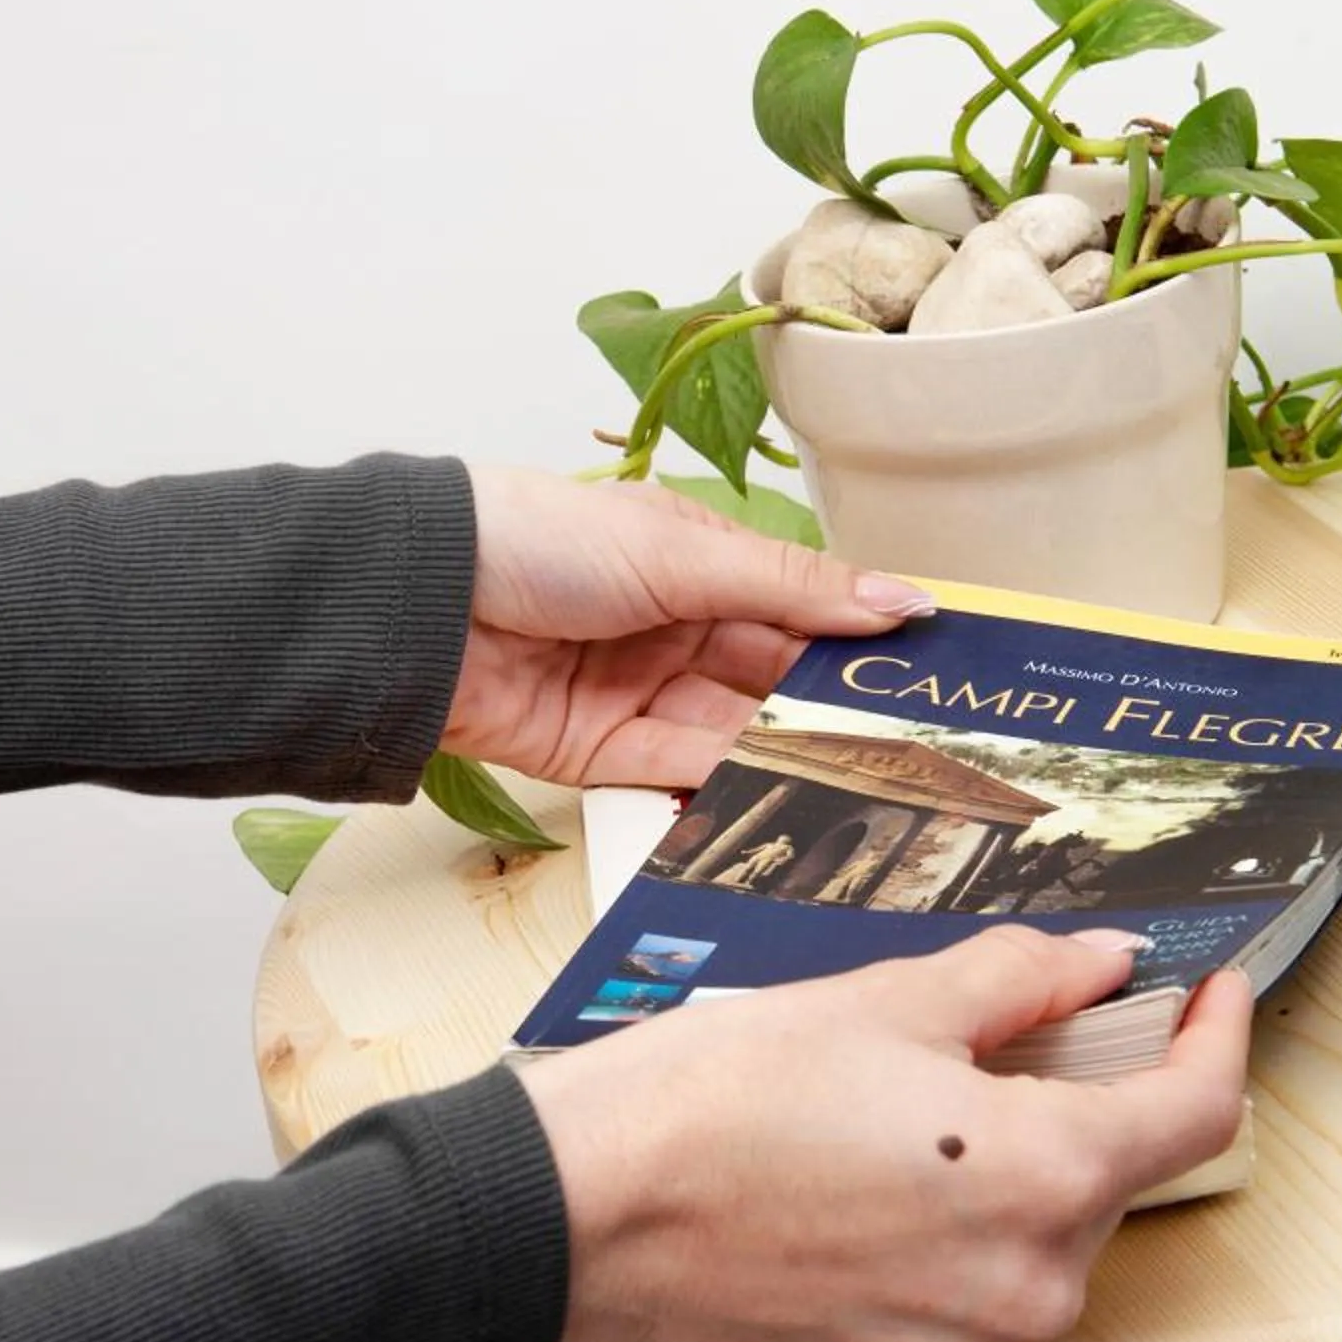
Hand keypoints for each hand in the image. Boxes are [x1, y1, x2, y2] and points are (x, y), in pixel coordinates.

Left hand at [445, 468, 934, 787]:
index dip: (857, 636)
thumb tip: (903, 600)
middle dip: (830, 708)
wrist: (415, 605)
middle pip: (771, 678)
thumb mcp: (682, 552)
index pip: (796, 604)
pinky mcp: (601, 755)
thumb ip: (794, 590)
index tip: (927, 671)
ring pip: (733, 732)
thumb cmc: (534, 541)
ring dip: (785, 754)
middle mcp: (671, 626)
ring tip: (859, 780)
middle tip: (910, 742)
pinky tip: (780, 800)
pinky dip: (723, 787)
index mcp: (694, 560)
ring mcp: (637, 693)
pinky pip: (678, 775)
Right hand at [518, 929, 1253, 1341]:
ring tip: (899, 1136)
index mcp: (1049, 1177)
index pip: (1197, 1112)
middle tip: (986, 1055)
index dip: (1215, 1040)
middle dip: (1069, 1112)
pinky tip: (864, 1210)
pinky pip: (967, 1319)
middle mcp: (1029, 1289)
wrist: (591, 1215)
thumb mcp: (891, 1000)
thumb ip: (1026, 982)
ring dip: (1003, 1192)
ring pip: (1036, 1255)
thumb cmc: (723, 1100)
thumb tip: (1102, 967)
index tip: (1205, 1001)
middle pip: (1105, 1183)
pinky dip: (943, 1261)